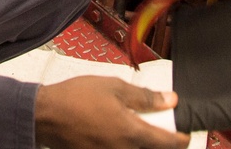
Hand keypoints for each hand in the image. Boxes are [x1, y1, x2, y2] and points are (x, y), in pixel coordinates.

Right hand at [34, 76, 189, 148]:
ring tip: (140, 131)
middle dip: (163, 143)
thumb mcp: (114, 87)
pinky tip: (120, 135)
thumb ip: (145, 97)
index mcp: (131, 133)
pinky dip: (126, 146)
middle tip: (164, 131)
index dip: (181, 139)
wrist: (45, 115)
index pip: (168, 143)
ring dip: (143, 144)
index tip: (185, 133)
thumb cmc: (76, 98)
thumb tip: (169, 100)